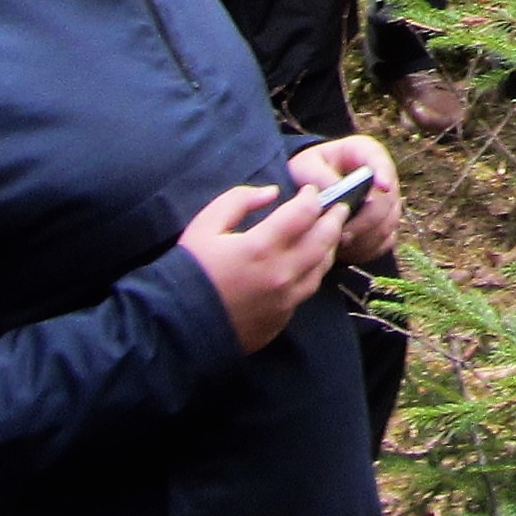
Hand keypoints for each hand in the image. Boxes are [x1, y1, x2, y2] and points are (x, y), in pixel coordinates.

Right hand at [177, 178, 348, 353]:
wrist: (177, 325)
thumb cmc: (190, 270)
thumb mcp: (205, 225)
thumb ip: (239, 200)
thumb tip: (272, 193)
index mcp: (261, 247)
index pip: (304, 213)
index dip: (311, 196)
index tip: (309, 190)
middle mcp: (281, 273)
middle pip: (324, 239)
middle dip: (334, 218)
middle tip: (338, 206)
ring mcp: (285, 299)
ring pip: (322, 267)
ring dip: (329, 245)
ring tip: (329, 232)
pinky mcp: (282, 317)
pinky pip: (308, 290)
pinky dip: (313, 271)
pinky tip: (309, 263)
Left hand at [285, 134, 402, 263]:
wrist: (310, 190)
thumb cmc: (308, 173)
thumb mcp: (305, 166)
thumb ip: (318, 175)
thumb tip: (337, 190)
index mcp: (364, 152)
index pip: (380, 159)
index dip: (385, 173)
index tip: (383, 186)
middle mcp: (383, 176)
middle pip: (386, 200)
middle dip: (364, 219)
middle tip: (340, 232)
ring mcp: (389, 202)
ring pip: (387, 224)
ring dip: (363, 237)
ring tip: (337, 242)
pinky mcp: (386, 225)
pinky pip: (384, 241)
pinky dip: (366, 248)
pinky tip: (346, 248)